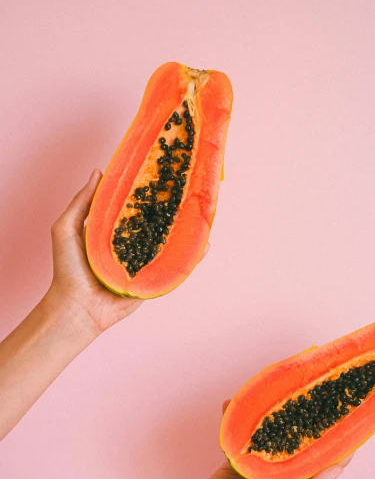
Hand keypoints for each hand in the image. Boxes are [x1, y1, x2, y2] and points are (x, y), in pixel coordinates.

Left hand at [44, 169, 208, 336]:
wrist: (78, 306)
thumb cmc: (67, 269)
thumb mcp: (66, 227)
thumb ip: (81, 202)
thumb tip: (98, 172)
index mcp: (110, 230)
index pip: (131, 207)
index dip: (143, 193)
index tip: (158, 174)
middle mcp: (129, 245)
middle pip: (153, 223)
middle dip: (168, 209)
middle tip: (184, 190)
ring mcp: (142, 262)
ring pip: (167, 244)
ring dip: (184, 231)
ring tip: (199, 213)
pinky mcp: (152, 280)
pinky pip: (173, 267)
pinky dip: (191, 257)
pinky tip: (204, 244)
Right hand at [191, 400, 353, 478]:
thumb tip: (339, 468)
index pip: (324, 457)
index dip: (336, 440)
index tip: (344, 417)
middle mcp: (284, 468)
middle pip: (302, 440)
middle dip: (308, 419)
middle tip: (313, 395)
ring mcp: (264, 459)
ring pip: (275, 432)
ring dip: (275, 415)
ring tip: (277, 394)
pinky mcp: (243, 453)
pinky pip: (246, 432)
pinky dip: (241, 419)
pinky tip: (234, 405)